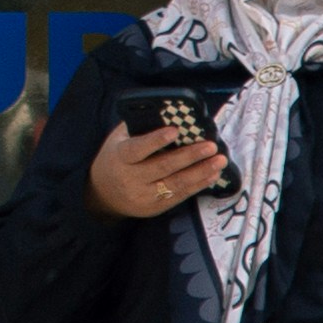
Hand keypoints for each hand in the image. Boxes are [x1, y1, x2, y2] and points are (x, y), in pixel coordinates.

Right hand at [85, 120, 228, 220]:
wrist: (103, 193)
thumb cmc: (116, 158)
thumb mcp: (119, 140)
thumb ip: (140, 128)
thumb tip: (170, 114)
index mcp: (120, 157)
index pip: (137, 148)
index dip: (155, 140)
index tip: (175, 130)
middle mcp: (131, 178)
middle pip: (163, 167)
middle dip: (190, 156)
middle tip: (211, 146)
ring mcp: (143, 196)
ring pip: (175, 184)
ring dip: (201, 172)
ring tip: (219, 161)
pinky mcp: (155, 207)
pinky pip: (180, 196)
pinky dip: (198, 185)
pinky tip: (212, 175)